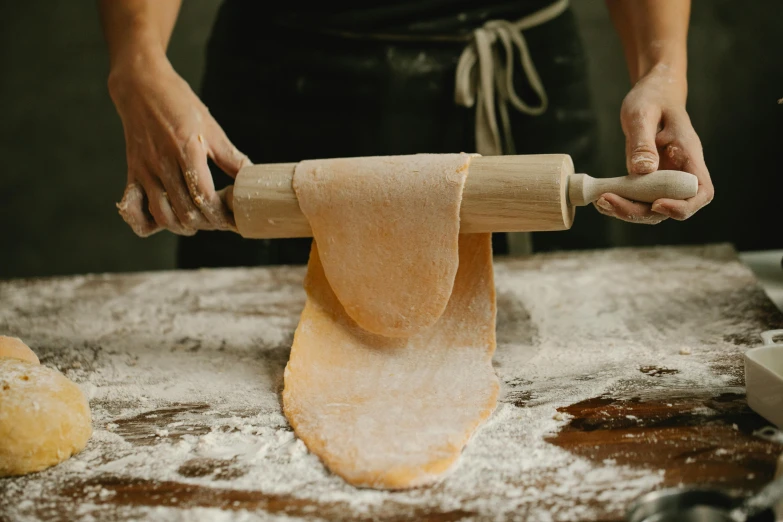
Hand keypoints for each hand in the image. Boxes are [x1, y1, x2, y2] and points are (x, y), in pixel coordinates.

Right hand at [109, 51, 250, 236]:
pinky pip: (133, 208)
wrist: (141, 86)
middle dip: (206, 223)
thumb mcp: (211, 128)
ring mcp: (145, 170)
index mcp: (187, 151)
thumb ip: (231, 157)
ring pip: (162, 215)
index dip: (220, 215)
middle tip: (218, 221)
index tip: (232, 219)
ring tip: (196, 223)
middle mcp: (163, 164)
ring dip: (181, 227)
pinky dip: (143, 223)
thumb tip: (252, 177)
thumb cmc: (180, 104)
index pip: (204, 196)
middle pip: (185, 211)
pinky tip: (160, 223)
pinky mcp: (132, 172)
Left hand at [594, 64, 713, 224]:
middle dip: (639, 212)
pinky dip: (620, 202)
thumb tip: (643, 171)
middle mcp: (680, 170)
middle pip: (671, 207)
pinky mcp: (648, 178)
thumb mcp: (642, 114)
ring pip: (652, 208)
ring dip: (626, 211)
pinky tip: (601, 197)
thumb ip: (643, 142)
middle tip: (607, 200)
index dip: (683, 206)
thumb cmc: (652, 97)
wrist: (652, 92)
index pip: (701, 192)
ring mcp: (664, 176)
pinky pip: (638, 199)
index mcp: (688, 155)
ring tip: (600, 200)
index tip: (656, 204)